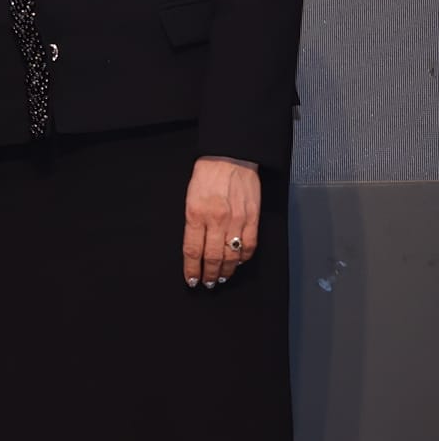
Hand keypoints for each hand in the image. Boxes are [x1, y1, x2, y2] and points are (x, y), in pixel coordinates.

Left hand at [182, 155, 259, 287]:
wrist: (230, 157)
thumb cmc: (207, 175)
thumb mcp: (189, 197)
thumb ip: (192, 221)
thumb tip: (195, 246)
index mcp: (195, 214)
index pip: (192, 250)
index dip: (191, 269)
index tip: (191, 280)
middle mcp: (216, 220)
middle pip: (212, 257)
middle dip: (209, 274)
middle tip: (207, 283)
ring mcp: (236, 220)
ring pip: (231, 255)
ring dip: (226, 270)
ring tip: (221, 277)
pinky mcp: (252, 218)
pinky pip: (249, 245)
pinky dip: (243, 257)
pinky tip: (238, 262)